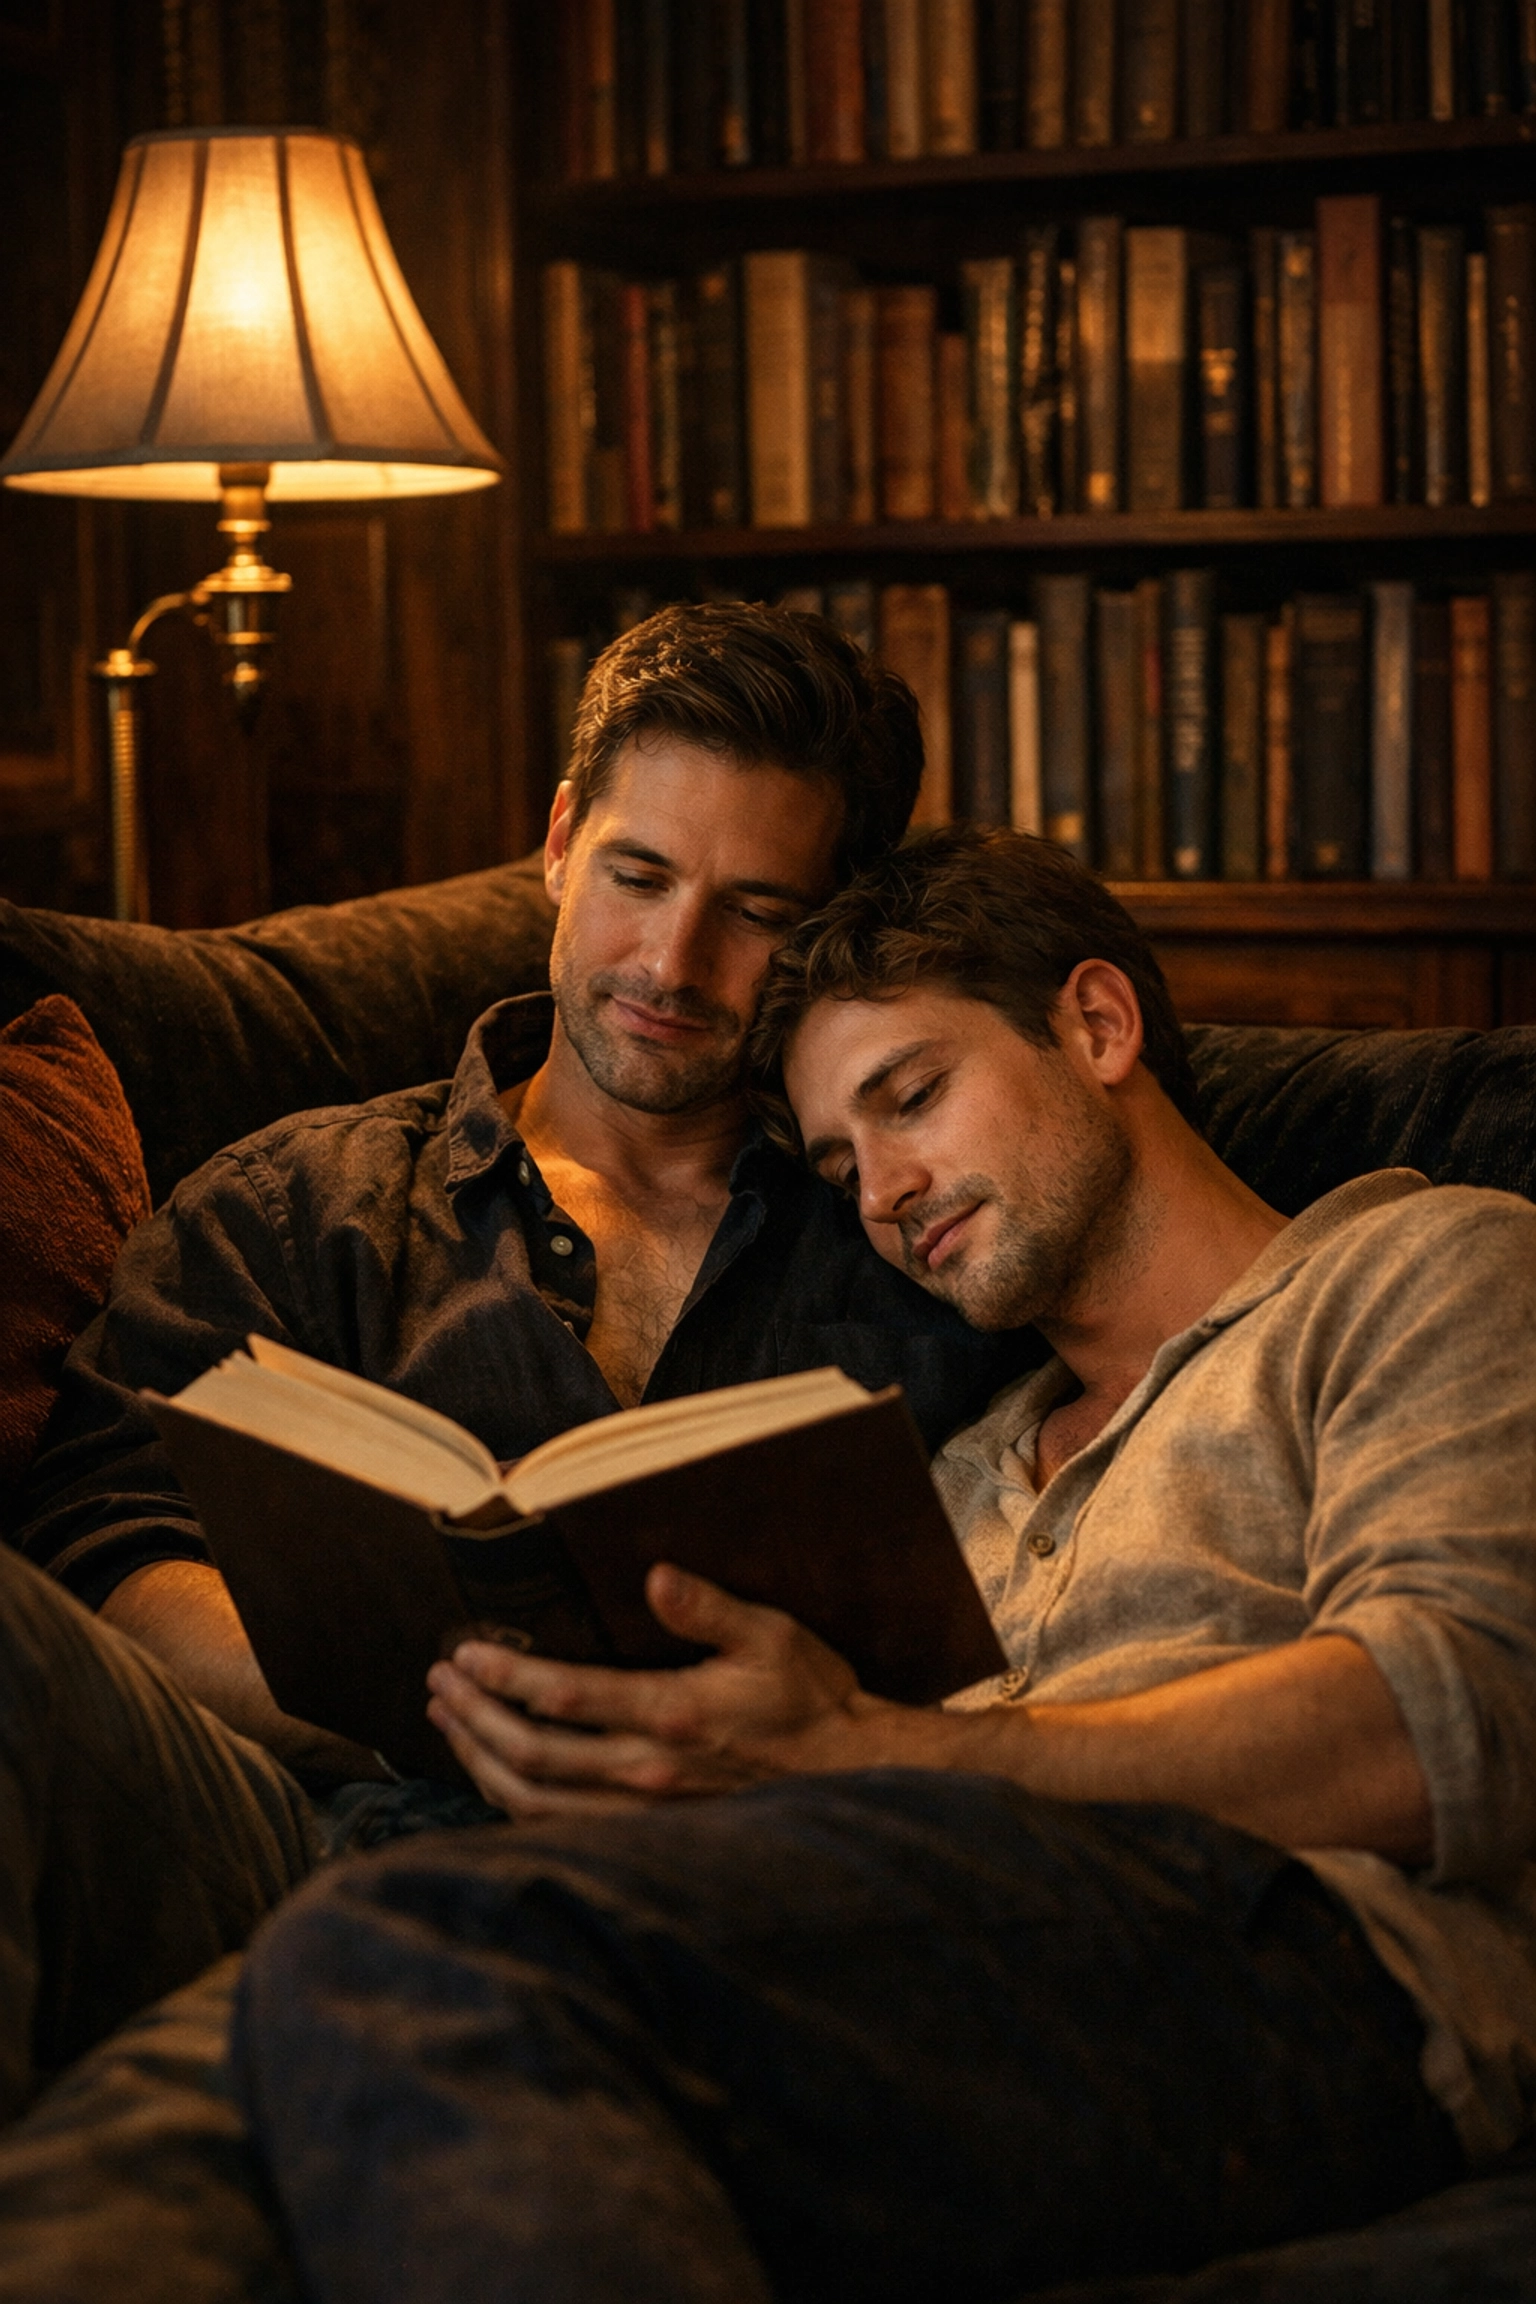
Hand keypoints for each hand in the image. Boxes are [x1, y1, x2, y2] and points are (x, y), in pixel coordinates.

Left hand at [424, 1562, 893, 1817]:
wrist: (851, 1775)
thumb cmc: (810, 1699)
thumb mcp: (771, 1636)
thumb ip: (707, 1608)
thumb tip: (656, 1575)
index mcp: (671, 1715)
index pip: (563, 1698)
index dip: (504, 1678)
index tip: (462, 1656)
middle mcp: (647, 1771)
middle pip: (531, 1756)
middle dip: (473, 1719)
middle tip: (438, 1684)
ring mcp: (645, 1812)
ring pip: (536, 1802)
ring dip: (482, 1761)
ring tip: (450, 1723)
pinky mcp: (650, 1834)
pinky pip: (562, 1827)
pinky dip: (516, 1802)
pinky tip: (497, 1774)